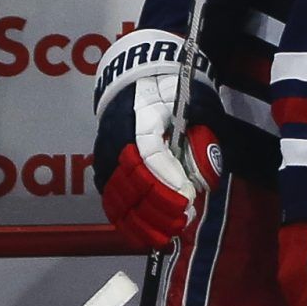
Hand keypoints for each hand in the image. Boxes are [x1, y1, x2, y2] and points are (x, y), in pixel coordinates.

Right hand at [90, 30, 220, 250]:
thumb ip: (204, 139)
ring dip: (141, 219)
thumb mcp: (198, 104)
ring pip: (116, 194)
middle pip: (132, 181)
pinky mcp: (102, 162)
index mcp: (141, 118)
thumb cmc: (175, 89)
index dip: (169, 182)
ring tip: (166, 234)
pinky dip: (125, 218)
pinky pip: (109, 197)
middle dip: (159, 207)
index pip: (151, 157)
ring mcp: (106, 151)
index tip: (188, 200)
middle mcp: (117, 137)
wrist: (141, 71)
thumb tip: (201, 181)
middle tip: (182, 221)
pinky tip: (144, 233)